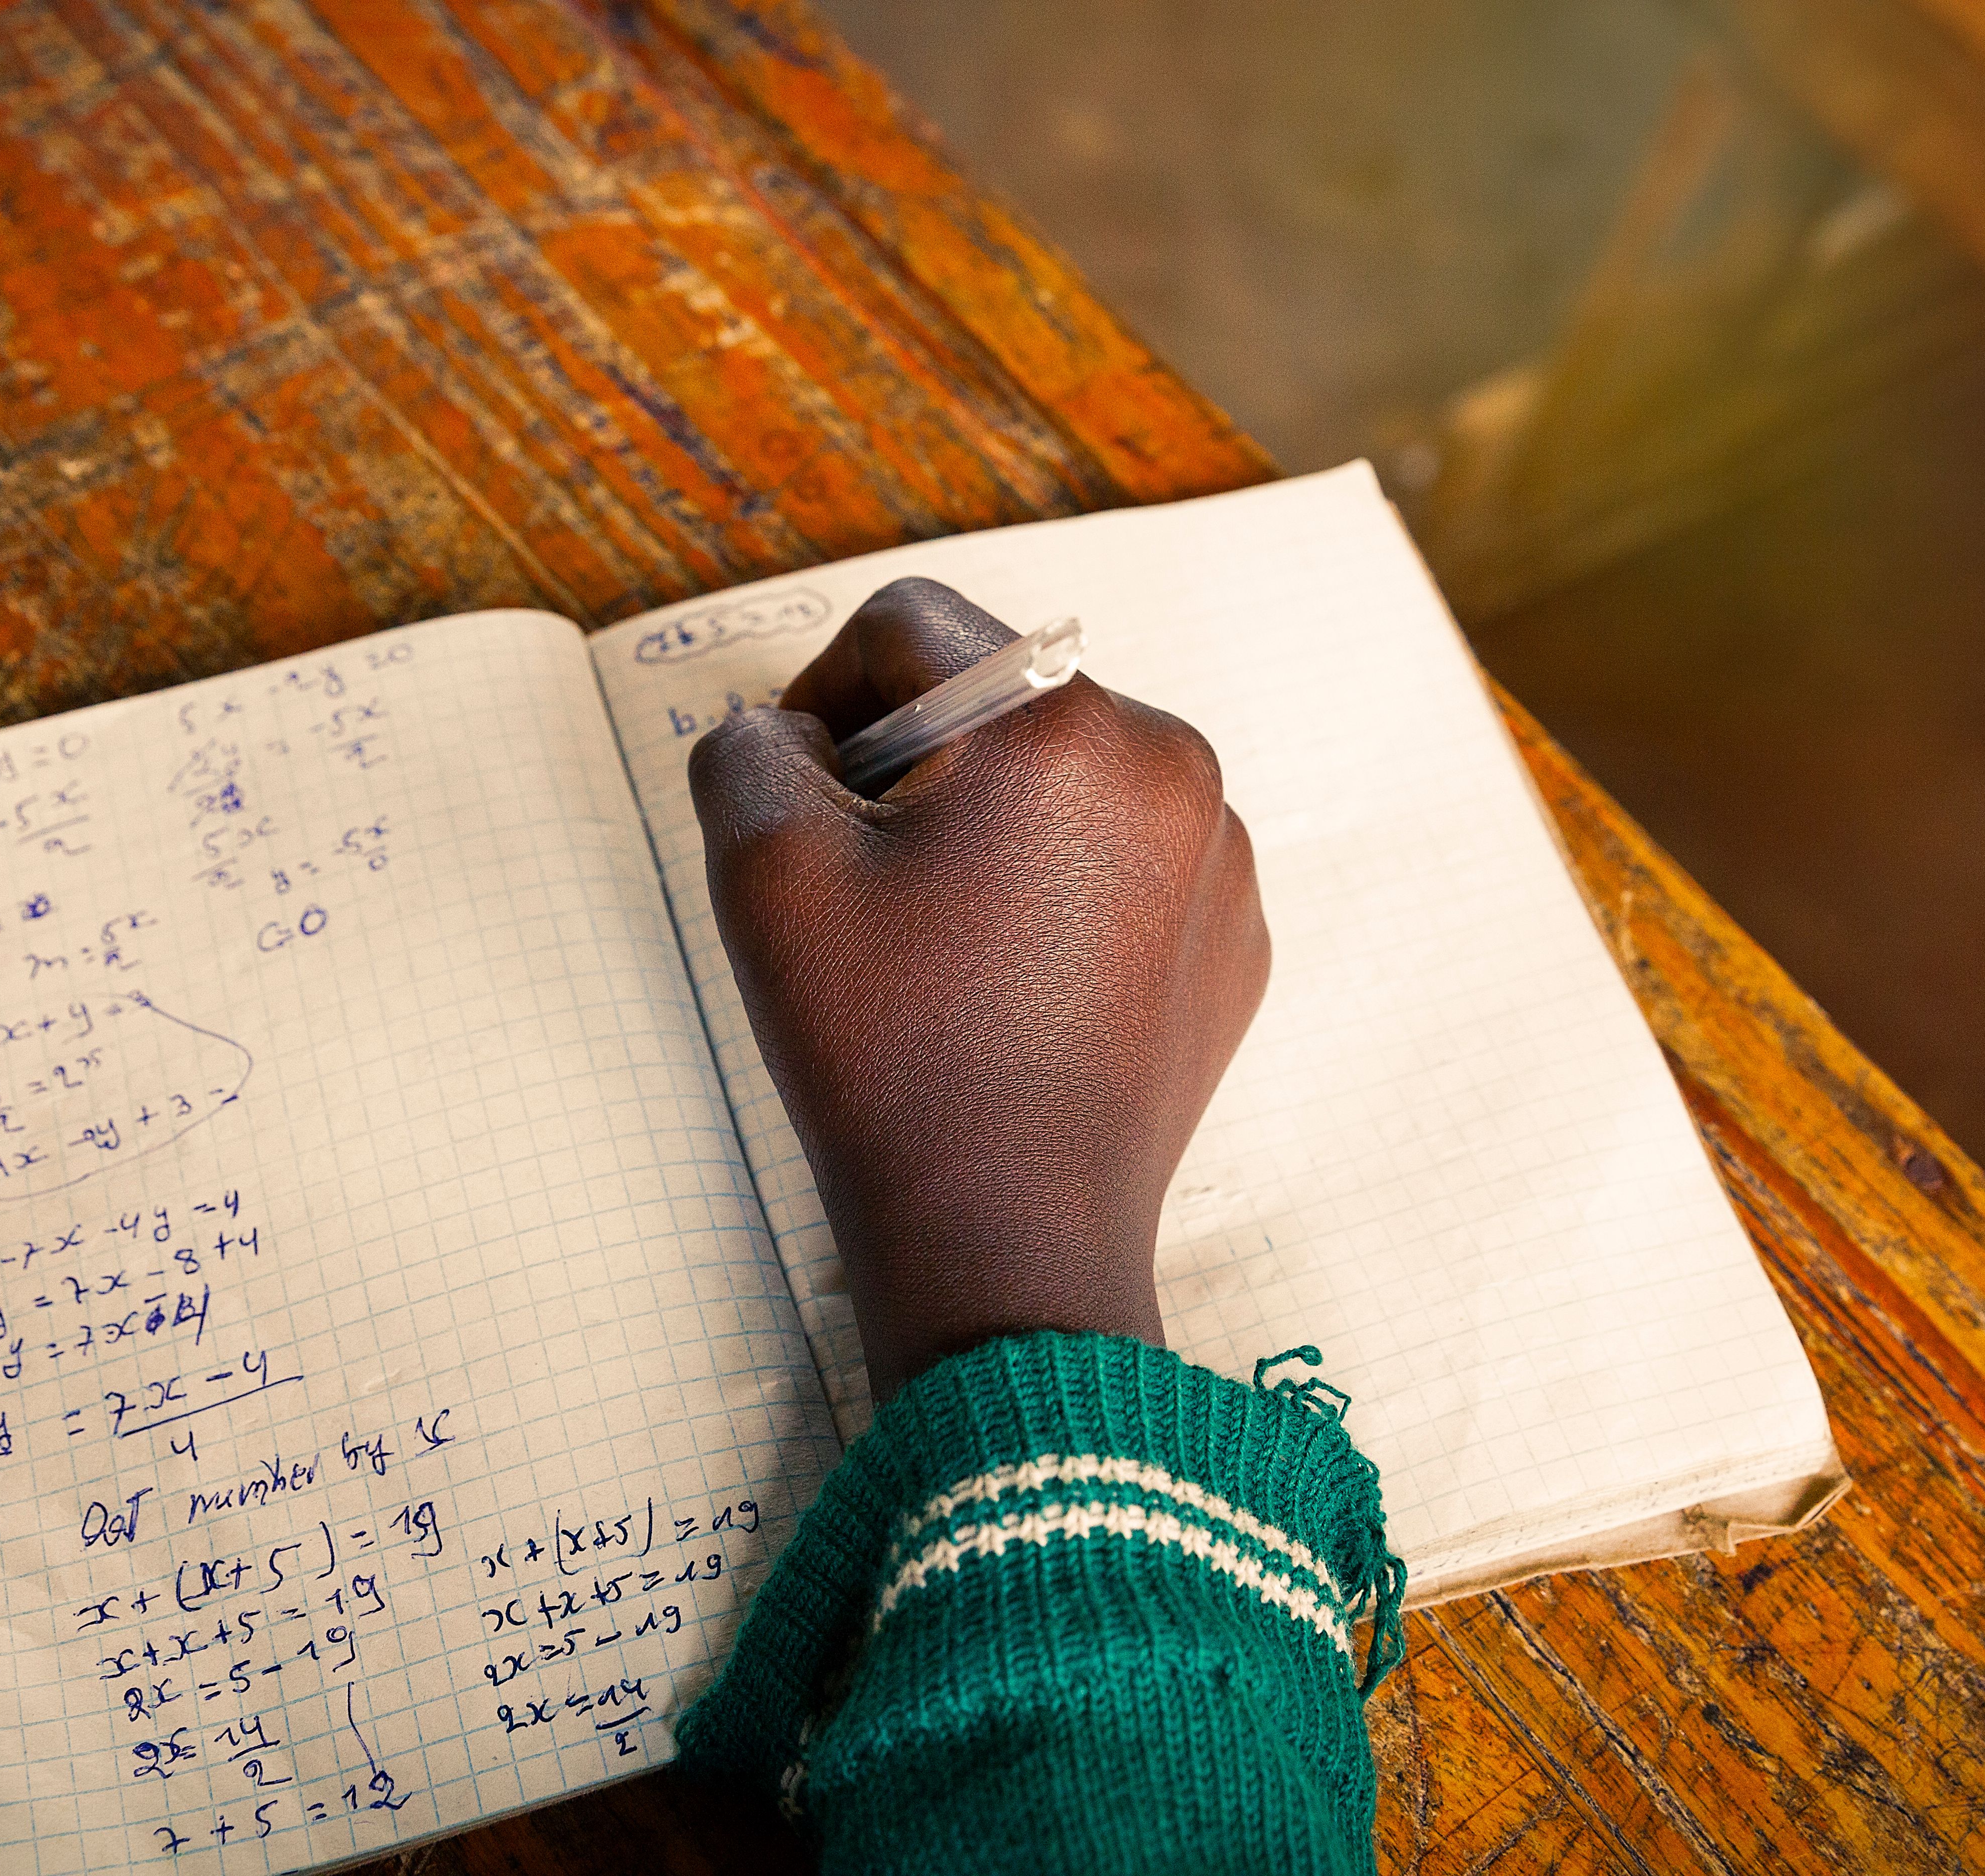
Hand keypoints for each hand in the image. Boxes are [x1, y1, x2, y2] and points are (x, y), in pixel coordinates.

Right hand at [688, 578, 1267, 1399]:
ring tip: (941, 936)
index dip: (828, 691)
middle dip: (916, 760)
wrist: (1011, 1241)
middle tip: (865, 874)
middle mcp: (1171, 765)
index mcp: (1062, 724)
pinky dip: (1063, 890)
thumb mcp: (766, 872)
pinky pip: (1130, 860)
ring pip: (1070, 777)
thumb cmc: (890, 1057)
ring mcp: (1220, 856)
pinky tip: (1012, 982)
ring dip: (993, 821)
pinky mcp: (1236, 937)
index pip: (914, 626)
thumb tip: (789, 726)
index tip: (804, 787)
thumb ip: (749, 746)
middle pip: (1001, 698)